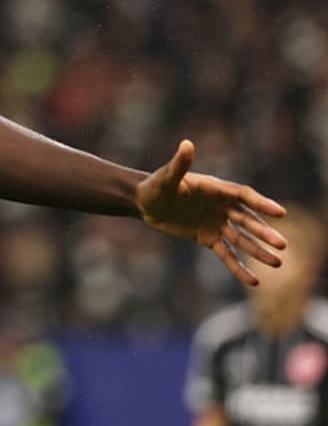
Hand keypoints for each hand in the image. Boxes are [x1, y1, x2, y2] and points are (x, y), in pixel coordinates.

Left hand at [137, 140, 286, 285]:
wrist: (144, 203)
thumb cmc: (155, 186)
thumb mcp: (166, 178)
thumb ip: (179, 164)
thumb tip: (186, 144)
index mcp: (216, 189)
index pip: (244, 196)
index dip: (262, 204)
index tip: (280, 213)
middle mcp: (221, 206)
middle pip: (248, 220)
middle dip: (264, 233)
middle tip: (282, 245)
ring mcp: (216, 223)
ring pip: (241, 239)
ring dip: (258, 251)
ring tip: (276, 263)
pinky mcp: (207, 238)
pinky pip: (226, 254)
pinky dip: (238, 267)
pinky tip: (252, 281)